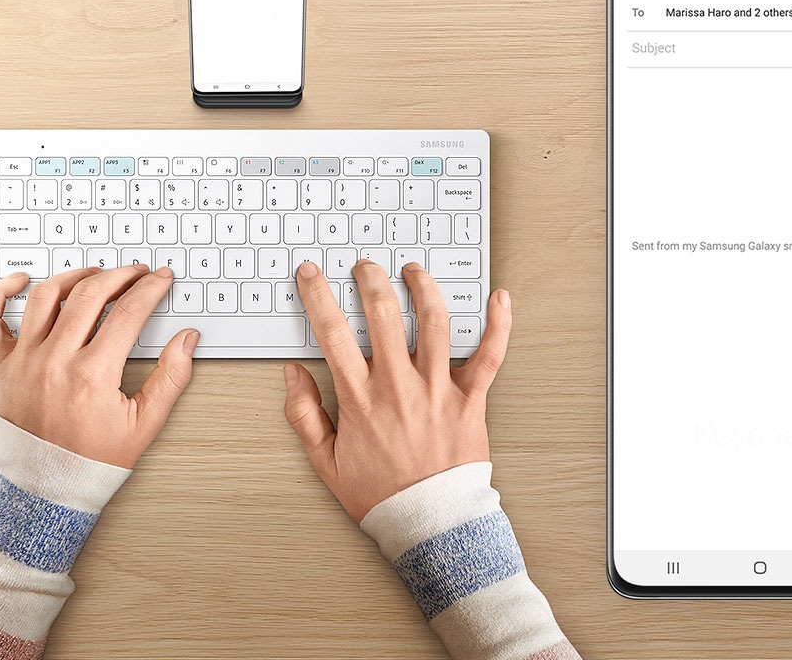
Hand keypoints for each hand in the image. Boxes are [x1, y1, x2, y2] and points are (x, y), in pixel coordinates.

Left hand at [0, 265, 199, 467]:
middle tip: (135, 273)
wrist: (45, 486)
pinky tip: (22, 280)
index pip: (128, 313)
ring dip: (74, 276)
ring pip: (46, 296)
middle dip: (119, 275)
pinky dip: (0, 291)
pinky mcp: (0, 365)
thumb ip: (171, 378)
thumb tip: (187, 339)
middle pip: (90, 294)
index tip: (160, 279)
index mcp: (92, 375)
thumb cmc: (91, 460)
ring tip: (94, 274)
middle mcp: (55, 361)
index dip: (150, 289)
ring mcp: (24, 360)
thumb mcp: (144, 425)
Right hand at [283, 260, 510, 521]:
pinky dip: (498, 325)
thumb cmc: (381, 495)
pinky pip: (489, 355)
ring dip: (422, 287)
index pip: (332, 332)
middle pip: (383, 313)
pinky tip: (499, 299)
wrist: (431, 523)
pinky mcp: (470, 399)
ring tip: (413, 270)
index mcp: (361, 398)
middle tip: (364, 267)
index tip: (311, 275)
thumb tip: (292, 374)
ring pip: (433, 322)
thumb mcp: (326, 461)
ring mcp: (438, 389)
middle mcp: (399, 385)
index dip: (317, 295)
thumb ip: (304, 414)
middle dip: (370, 279)